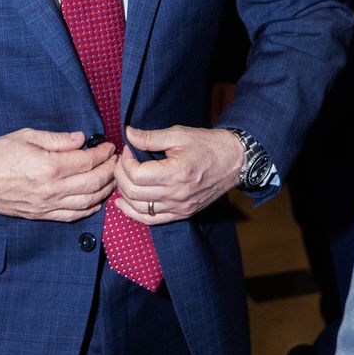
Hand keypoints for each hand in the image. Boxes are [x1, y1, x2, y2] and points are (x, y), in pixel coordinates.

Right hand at [0, 129, 116, 221]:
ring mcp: (48, 205)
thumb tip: (81, 139)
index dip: (103, 153)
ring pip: (88, 201)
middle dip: (110, 170)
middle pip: (93, 182)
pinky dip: (90, 209)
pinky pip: (73, 215)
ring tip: (111, 178)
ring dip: (105, 189)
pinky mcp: (42, 215)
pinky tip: (96, 200)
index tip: (109, 146)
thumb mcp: (27, 136)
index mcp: (49, 166)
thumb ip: (58, 139)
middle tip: (116, 161)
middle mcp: (52, 189)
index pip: (87, 161)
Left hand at [112, 125, 243, 225]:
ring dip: (124, 194)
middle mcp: (177, 194)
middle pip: (133, 193)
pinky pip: (152, 220)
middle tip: (123, 162)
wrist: (234, 161)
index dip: (125, 162)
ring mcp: (180, 207)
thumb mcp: (179, 134)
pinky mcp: (182, 213)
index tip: (128, 150)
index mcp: (176, 173)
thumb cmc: (208, 145)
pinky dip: (134, 213)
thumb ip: (151, 137)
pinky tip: (124, 204)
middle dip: (120, 176)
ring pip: (139, 209)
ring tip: (123, 178)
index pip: (137, 175)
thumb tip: (128, 134)